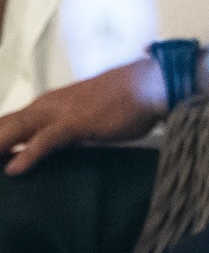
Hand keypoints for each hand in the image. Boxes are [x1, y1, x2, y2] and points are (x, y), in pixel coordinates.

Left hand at [0, 58, 165, 175]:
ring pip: (12, 131)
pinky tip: (15, 170)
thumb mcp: (82, 120)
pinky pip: (46, 140)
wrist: (150, 83)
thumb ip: (59, 135)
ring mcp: (58, 113)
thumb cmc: (121, 102)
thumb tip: (43, 155)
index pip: (2, 125)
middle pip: (0, 127)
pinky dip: (29, 155)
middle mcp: (43, 108)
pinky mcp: (77, 122)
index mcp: (42, 108)